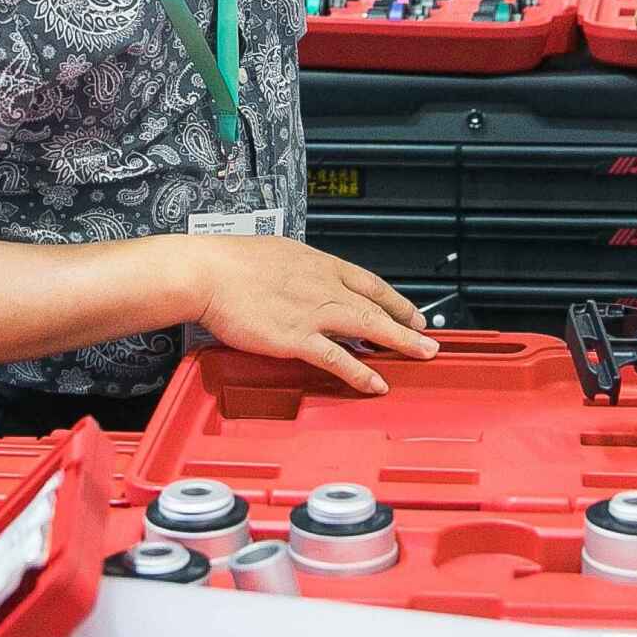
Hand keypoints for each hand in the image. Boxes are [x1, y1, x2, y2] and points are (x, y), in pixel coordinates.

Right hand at [181, 237, 436, 394]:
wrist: (207, 272)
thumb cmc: (231, 262)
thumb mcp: (277, 253)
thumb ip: (299, 270)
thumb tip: (305, 279)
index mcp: (318, 264)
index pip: (368, 282)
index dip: (394, 299)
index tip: (410, 311)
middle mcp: (323, 286)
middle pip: (376, 306)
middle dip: (407, 324)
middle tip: (428, 338)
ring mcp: (313, 313)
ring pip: (368, 328)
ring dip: (400, 343)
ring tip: (421, 355)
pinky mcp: (296, 338)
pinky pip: (337, 358)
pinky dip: (360, 372)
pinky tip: (376, 383)